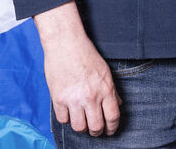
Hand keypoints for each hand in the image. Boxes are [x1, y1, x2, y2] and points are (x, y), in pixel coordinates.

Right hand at [34, 2, 121, 136]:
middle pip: (96, 127)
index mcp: (105, 88)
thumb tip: (116, 105)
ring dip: (81, 127)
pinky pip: (63, 119)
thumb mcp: (104, 71)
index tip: (110, 131)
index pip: (113, 117)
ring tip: (82, 121)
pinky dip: (67, 118)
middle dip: (97, 132)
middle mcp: (91, 96)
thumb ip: (111, 90)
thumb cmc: (86, 54)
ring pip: (79, 127)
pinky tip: (69, 112)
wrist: (65, 43)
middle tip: (95, 130)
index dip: (112, 128)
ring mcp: (74, 99)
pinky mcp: (58, 99)